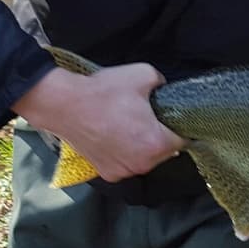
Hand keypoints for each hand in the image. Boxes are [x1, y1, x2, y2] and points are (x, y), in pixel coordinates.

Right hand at [12, 61, 184, 182]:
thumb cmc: (104, 92)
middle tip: (146, 117)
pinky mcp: (107, 173)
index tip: (171, 116)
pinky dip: (124, 153)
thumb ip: (162, 82)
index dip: (179, 125)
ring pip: (144, 159)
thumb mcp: (144, 74)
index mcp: (156, 144)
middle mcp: (142, 164)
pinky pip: (125, 163)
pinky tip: (114, 135)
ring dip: (141, 146)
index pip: (183, 139)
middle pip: (164, 151)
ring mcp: (123, 171)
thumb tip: (164, 88)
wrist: (65, 105)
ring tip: (127, 125)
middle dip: (159, 135)